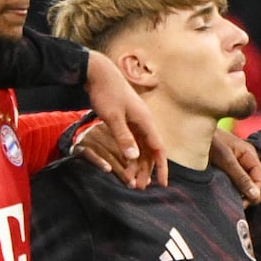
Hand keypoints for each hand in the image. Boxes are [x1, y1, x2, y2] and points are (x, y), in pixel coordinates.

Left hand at [79, 57, 161, 183]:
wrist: (98, 73)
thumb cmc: (106, 93)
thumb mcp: (113, 117)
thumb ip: (123, 137)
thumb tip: (133, 157)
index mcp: (145, 122)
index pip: (159, 149)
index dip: (161, 168)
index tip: (162, 184)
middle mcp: (144, 123)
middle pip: (150, 151)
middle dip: (146, 171)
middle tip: (138, 187)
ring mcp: (136, 121)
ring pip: (141, 147)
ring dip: (137, 164)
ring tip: (130, 179)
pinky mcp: (127, 120)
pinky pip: (133, 141)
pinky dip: (130, 154)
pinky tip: (125, 163)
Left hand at [211, 125, 260, 204]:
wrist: (189, 130)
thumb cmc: (208, 141)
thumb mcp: (224, 159)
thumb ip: (240, 177)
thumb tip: (255, 195)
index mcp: (250, 155)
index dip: (256, 194)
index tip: (242, 204)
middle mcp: (247, 161)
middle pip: (258, 185)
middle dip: (250, 197)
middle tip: (234, 206)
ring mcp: (238, 165)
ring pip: (248, 186)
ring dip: (241, 196)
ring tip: (228, 202)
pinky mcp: (227, 169)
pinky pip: (237, 184)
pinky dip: (234, 192)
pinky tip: (224, 196)